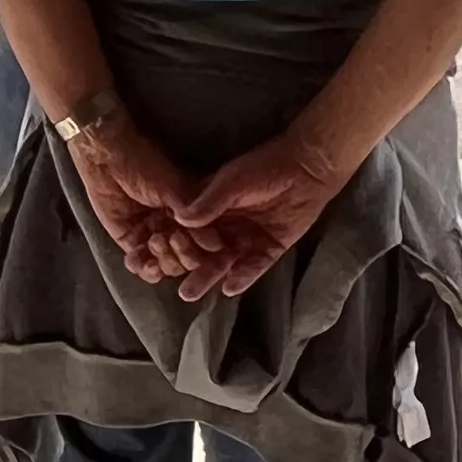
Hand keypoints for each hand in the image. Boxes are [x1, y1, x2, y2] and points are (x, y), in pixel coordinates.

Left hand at [64, 115, 201, 281]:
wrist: (106, 157)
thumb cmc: (144, 164)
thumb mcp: (173, 189)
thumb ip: (192, 218)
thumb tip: (216, 246)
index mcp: (192, 215)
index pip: (204, 244)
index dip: (204, 248)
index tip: (201, 246)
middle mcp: (176, 229)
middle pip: (186, 259)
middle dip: (182, 254)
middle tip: (172, 237)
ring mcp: (154, 236)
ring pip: (165, 265)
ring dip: (162, 261)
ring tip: (155, 242)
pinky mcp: (131, 241)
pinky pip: (140, 264)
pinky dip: (141, 266)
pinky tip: (138, 258)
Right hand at [163, 132, 348, 301]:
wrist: (306, 169)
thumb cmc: (263, 169)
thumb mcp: (231, 182)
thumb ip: (208, 202)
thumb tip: (180, 220)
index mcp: (210, 209)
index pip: (186, 230)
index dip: (172, 242)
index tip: (155, 254)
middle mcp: (225, 227)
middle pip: (201, 251)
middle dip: (186, 265)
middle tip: (167, 276)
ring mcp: (247, 239)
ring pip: (223, 262)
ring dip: (207, 276)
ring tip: (189, 292)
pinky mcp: (269, 248)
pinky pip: (253, 266)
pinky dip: (242, 277)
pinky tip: (229, 288)